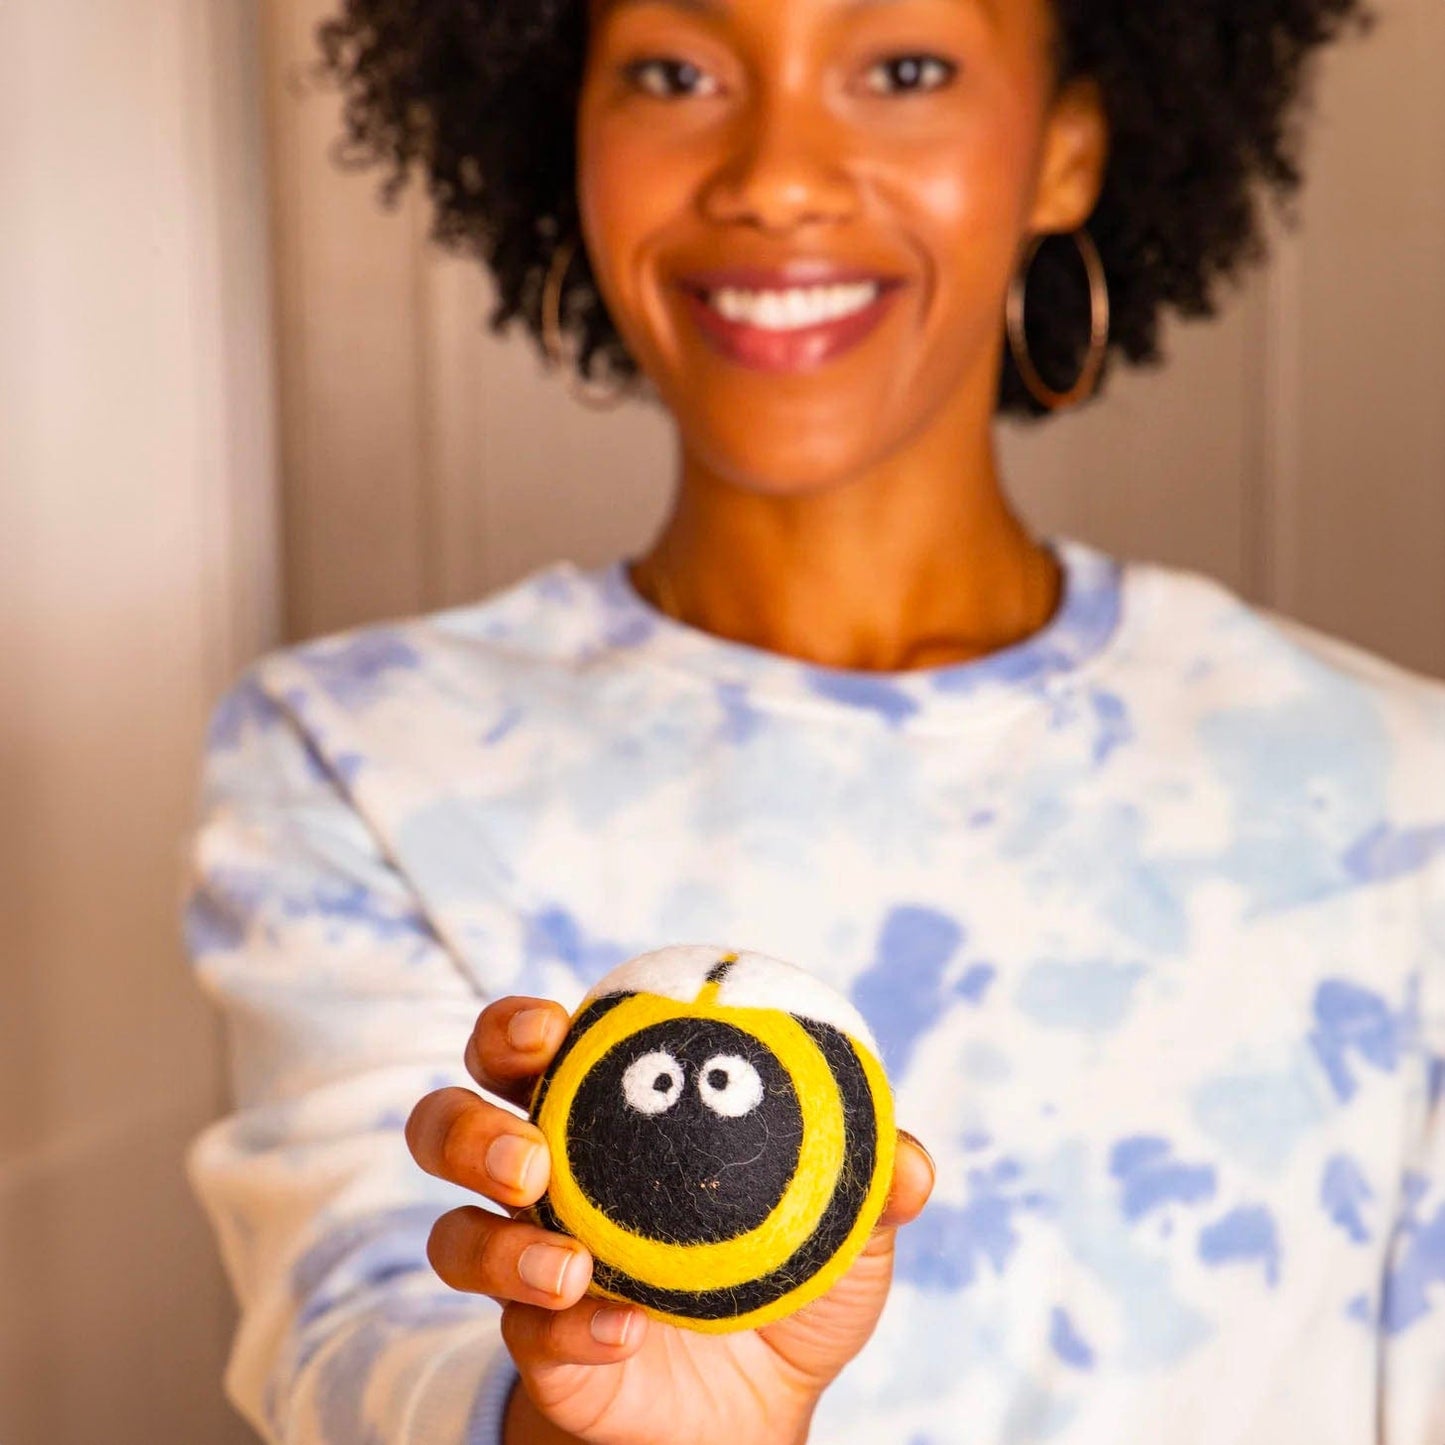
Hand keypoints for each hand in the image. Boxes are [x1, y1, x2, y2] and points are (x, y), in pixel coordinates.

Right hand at [406, 995, 934, 1444]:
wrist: (759, 1408)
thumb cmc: (786, 1279)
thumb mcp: (843, 1232)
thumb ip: (872, 1187)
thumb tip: (910, 1164)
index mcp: (604, 1115)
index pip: (529, 1047)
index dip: (516, 1025)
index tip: (551, 1025)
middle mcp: (546, 1179)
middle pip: (449, 1124)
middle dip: (467, 1127)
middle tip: (529, 1154)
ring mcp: (528, 1265)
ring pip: (451, 1236)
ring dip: (495, 1245)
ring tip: (568, 1263)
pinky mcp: (536, 1347)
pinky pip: (521, 1333)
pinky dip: (566, 1330)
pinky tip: (621, 1332)